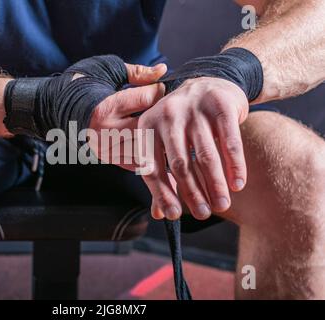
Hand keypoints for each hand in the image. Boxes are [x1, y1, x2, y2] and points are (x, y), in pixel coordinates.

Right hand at [87, 63, 166, 169]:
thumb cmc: (80, 83)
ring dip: (158, 137)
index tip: (160, 86)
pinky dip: (148, 154)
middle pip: (149, 125)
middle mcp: (105, 131)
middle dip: (161, 115)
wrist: (54, 105)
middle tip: (168, 107)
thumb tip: (162, 70)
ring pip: (144, 147)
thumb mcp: (107, 70)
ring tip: (166, 126)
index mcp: (106, 107)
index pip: (146, 99)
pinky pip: (135, 162)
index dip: (158, 90)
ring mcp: (106, 148)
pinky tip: (156, 144)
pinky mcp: (107, 158)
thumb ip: (137, 73)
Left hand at [137, 77, 248, 220]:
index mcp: (148, 126)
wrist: (209, 83)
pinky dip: (235, 166)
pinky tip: (238, 184)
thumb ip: (161, 175)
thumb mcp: (165, 142)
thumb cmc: (184, 122)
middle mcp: (168, 116)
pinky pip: (229, 142)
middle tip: (203, 214)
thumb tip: (159, 214)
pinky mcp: (220, 105)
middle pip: (179, 164)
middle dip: (192, 193)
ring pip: (205, 155)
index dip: (161, 193)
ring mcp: (194, 109)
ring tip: (222, 204)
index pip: (152, 166)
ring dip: (215, 185)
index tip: (173, 215)